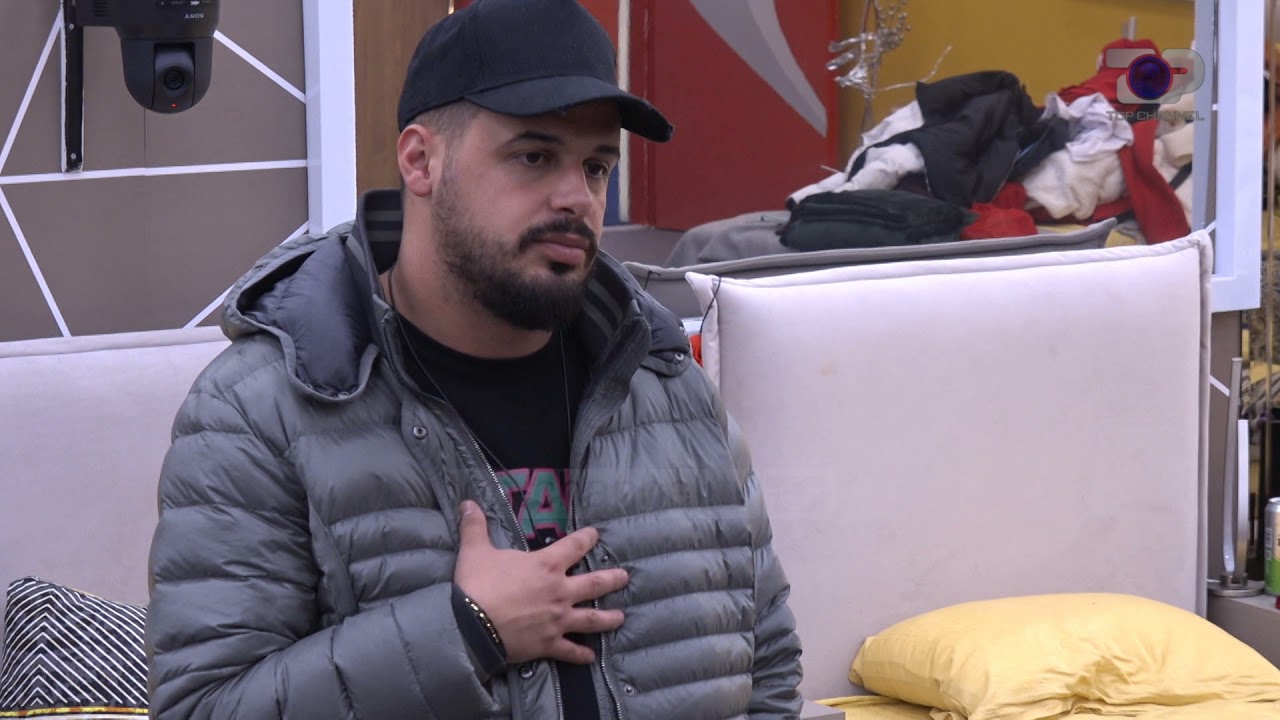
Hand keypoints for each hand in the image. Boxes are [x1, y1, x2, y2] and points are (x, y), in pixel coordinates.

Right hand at [454, 500, 628, 665]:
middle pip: (595, 584)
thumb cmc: (477, 586)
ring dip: (608, 618)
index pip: (574, 546)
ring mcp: (558, 620)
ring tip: (621, 617)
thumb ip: (475, 527)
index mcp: (546, 565)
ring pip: (592, 619)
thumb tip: (467, 502)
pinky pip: (571, 651)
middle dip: (612, 579)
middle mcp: (559, 592)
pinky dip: (582, 655)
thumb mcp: (475, 551)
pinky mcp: (549, 643)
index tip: (595, 534)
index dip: (587, 538)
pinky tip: (591, 657)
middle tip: (625, 577)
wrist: (470, 627)